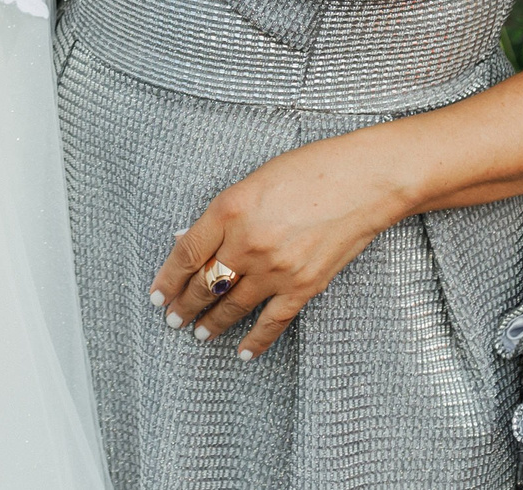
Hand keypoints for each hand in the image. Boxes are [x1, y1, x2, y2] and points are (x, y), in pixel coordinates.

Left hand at [148, 139, 406, 359]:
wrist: (364, 181)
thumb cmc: (308, 170)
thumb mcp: (253, 181)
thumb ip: (222, 215)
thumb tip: (189, 240)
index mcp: (229, 209)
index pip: (187, 253)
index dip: (168, 278)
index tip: (157, 294)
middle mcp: (247, 242)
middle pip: (205, 283)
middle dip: (184, 305)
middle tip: (173, 319)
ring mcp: (276, 268)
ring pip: (232, 305)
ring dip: (211, 323)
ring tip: (198, 333)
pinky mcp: (304, 285)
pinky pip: (272, 321)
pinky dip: (256, 339)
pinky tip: (242, 352)